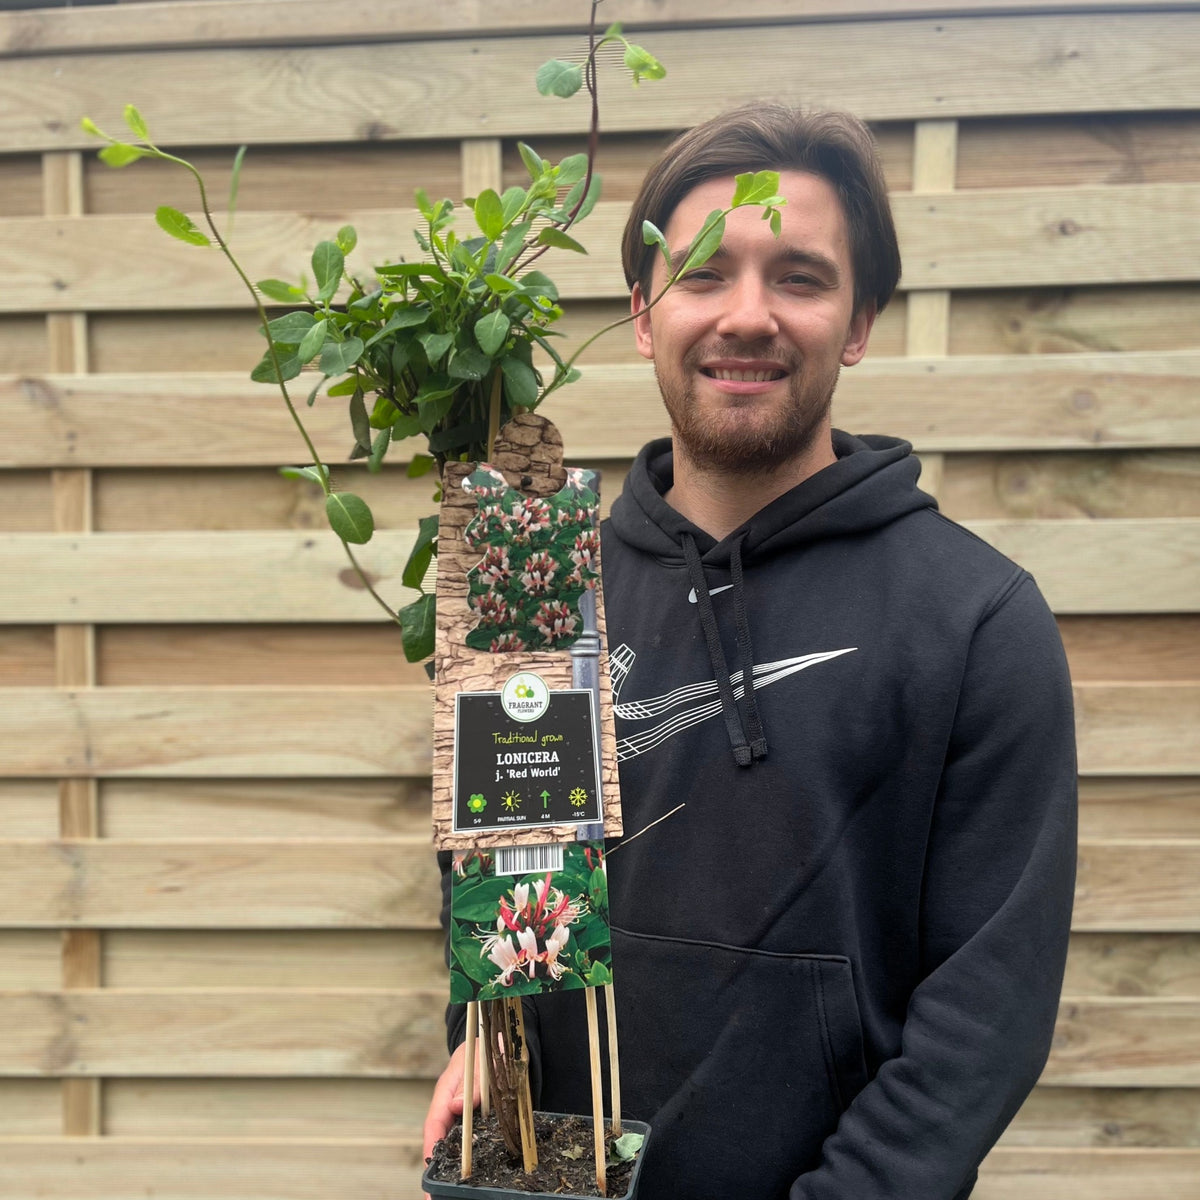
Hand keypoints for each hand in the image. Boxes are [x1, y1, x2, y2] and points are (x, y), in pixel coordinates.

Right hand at [422, 1041, 481, 1190]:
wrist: (495, 1041)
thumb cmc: (485, 1049)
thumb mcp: (482, 1061)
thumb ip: (474, 1084)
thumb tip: (455, 1107)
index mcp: (446, 1091)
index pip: (434, 1123)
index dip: (431, 1148)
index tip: (429, 1171)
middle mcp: (450, 1104)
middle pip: (439, 1138)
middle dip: (437, 1165)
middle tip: (433, 1195)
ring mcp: (461, 1111)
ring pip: (453, 1141)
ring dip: (451, 1164)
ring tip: (447, 1192)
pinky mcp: (474, 1116)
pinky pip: (468, 1137)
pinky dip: (467, 1154)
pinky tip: (472, 1172)